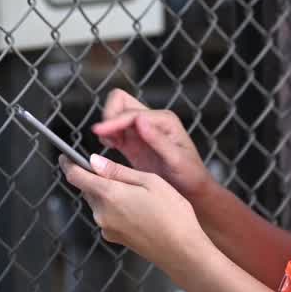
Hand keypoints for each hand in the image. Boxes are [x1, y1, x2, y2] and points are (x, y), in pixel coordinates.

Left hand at [62, 154, 207, 270]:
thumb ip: (118, 171)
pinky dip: (115, 208)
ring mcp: (107, 228)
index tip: (66, 157)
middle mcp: (102, 213)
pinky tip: (138, 208)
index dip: (68, 164)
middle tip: (119, 173)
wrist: (183, 253)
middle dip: (96, 178)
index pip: (76, 176)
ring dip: (108, 193)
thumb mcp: (150, 181)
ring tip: (137, 192)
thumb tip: (94, 162)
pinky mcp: (115, 238)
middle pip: (88, 189)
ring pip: (98, 202)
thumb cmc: (173, 215)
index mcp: (109, 194)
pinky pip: (107, 216)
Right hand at [91, 89, 212, 199]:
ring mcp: (141, 129)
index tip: (98, 132)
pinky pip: (114, 129)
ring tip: (111, 145)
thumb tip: (139, 119)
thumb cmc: (190, 176)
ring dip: (107, 125)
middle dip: (109, 115)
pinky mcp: (133, 140)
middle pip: (120, 100)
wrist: (192, 191)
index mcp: (164, 120)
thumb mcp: (177, 160)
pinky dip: (107, 134)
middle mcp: (152, 119)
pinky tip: (112, 148)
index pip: (130, 112)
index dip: (113, 121)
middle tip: (107, 139)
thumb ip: (158, 140)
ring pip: (115, 112)